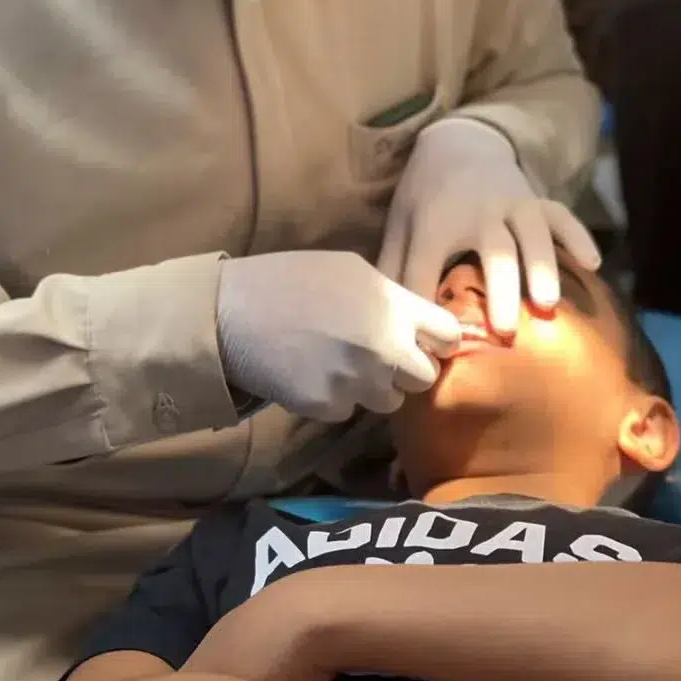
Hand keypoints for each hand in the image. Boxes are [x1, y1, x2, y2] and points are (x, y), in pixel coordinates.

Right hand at [217, 250, 460, 422]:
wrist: (232, 311)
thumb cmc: (290, 279)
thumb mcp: (349, 270)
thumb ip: (390, 297)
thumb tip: (417, 322)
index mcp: (394, 306)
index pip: (448, 336)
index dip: (438, 341)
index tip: (425, 343)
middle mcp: (385, 346)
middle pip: (425, 377)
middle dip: (405, 370)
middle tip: (375, 357)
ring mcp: (357, 380)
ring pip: (389, 401)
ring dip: (371, 388)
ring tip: (337, 364)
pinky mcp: (328, 406)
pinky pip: (347, 410)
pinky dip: (334, 398)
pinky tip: (310, 374)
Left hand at [379, 118, 600, 335]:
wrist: (457, 143)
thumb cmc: (425, 198)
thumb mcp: (400, 228)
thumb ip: (392, 270)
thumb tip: (386, 322)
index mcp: (434, 223)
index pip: (427, 268)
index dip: (428, 308)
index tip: (434, 348)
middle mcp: (478, 212)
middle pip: (493, 252)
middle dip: (499, 291)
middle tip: (504, 331)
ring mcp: (513, 203)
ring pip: (532, 235)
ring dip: (542, 268)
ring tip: (548, 304)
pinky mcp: (537, 198)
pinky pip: (561, 216)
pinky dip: (577, 237)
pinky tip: (592, 264)